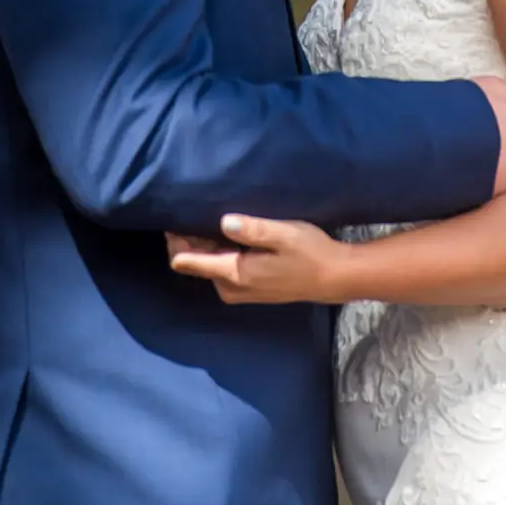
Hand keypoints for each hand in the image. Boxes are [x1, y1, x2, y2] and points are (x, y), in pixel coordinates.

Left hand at [166, 215, 346, 303]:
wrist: (332, 278)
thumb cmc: (309, 252)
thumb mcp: (283, 234)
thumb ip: (252, 230)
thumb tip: (223, 222)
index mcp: (234, 273)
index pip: (187, 262)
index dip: (175, 241)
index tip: (173, 219)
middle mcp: (230, 288)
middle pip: (193, 264)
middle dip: (188, 240)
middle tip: (193, 212)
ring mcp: (237, 292)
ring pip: (206, 267)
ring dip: (203, 246)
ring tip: (208, 219)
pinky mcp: (246, 290)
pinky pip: (220, 270)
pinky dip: (216, 254)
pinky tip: (226, 236)